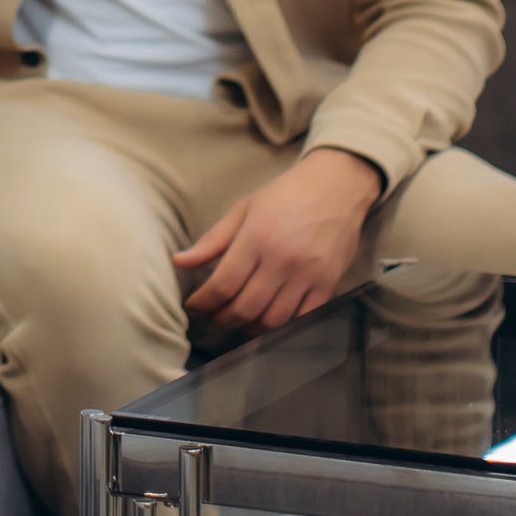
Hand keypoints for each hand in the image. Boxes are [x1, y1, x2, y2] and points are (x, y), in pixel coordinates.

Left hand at [174, 152, 383, 339]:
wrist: (337, 186)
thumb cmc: (285, 196)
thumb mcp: (243, 210)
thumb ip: (212, 240)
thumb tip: (178, 262)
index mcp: (256, 237)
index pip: (222, 284)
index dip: (203, 304)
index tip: (194, 308)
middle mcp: (282, 259)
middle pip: (245, 308)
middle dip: (222, 320)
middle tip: (213, 320)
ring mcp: (308, 274)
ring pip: (273, 320)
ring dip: (250, 329)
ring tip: (237, 324)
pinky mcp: (328, 284)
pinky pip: (303, 319)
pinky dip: (283, 329)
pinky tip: (268, 324)